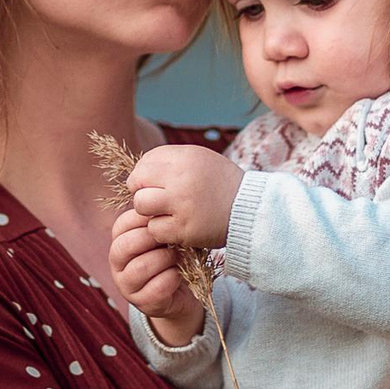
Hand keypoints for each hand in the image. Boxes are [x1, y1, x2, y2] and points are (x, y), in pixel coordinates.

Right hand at [109, 206, 201, 342]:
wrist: (180, 292)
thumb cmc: (171, 255)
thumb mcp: (163, 236)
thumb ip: (158, 221)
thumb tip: (163, 199)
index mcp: (119, 241)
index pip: (122, 224)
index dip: (146, 219)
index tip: (167, 218)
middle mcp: (117, 263)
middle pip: (124, 245)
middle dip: (153, 238)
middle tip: (173, 238)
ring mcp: (126, 285)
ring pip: (141, 267)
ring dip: (166, 259)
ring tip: (179, 256)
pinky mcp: (142, 304)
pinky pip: (157, 287)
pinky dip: (173, 278)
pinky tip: (179, 274)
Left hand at [126, 143, 241, 249]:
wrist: (251, 211)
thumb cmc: (222, 184)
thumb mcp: (201, 160)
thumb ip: (171, 161)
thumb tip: (138, 171)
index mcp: (186, 157)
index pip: (144, 162)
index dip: (143, 175)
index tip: (153, 185)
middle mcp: (182, 178)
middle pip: (137, 182)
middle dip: (143, 192)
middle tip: (158, 201)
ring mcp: (183, 205)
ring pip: (141, 206)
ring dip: (150, 212)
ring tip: (167, 214)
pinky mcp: (185, 229)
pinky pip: (155, 229)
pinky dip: (163, 231)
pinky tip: (178, 227)